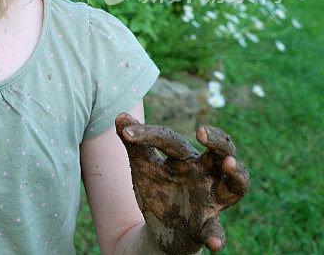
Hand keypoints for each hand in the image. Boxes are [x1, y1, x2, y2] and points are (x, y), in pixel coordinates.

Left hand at [115, 113, 249, 253]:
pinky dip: (217, 237)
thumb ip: (135, 144)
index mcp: (186, 158)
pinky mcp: (207, 227)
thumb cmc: (157, 190)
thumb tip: (120, 115)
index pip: (172, 140)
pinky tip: (214, 244)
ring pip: (236, 186)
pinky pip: (217, 232)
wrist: (159, 228)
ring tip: (230, 166)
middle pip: (223, 152)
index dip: (149, 134)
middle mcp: (205, 175)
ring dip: (237, 175)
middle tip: (202, 131)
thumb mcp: (143, 167)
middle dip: (217, 140)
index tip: (127, 133)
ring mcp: (211, 200)